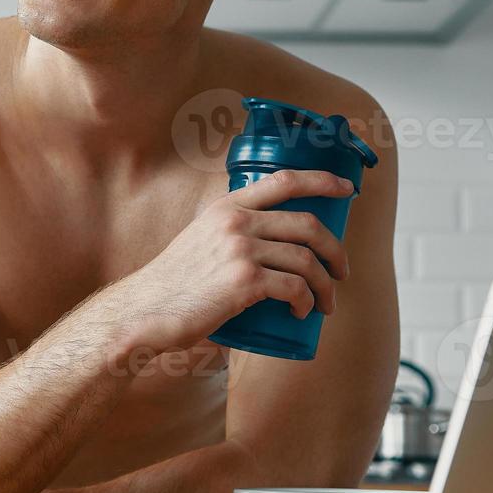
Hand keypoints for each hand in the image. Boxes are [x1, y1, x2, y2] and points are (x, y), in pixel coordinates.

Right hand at [119, 169, 353, 352]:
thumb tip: (270, 245)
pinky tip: (303, 311)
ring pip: (307, 259)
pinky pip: (294, 287)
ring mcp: (240, 250)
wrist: (146, 310)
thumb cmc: (176, 283)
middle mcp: (235, 222)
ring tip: (326, 303)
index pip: (284, 181)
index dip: (322, 180)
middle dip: (336, 250)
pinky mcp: (244, 281)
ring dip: (326, 285)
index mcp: (227, 206)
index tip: (347, 189)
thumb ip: (230, 234)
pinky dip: (307, 301)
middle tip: (341, 271)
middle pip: (307, 224)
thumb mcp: (201, 240)